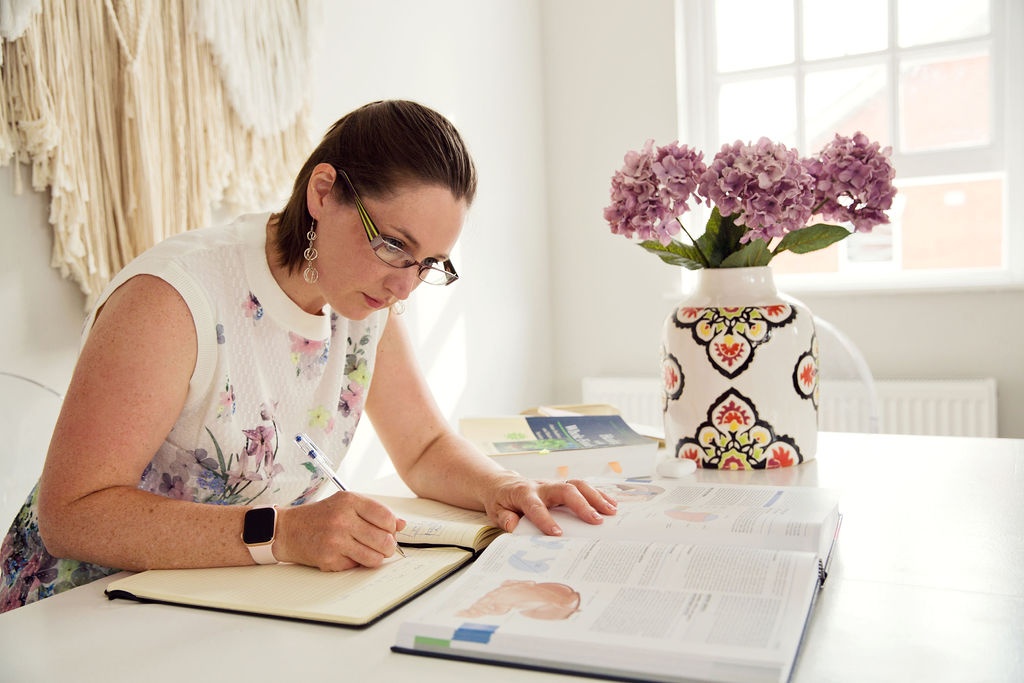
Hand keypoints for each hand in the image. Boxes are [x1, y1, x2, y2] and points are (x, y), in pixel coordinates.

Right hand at [273, 492, 405, 570]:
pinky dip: (356, 563)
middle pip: (384, 540)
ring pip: (374, 557)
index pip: (386, 517)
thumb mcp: (346, 504)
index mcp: (349, 501)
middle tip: (383, 546)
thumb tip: (402, 524)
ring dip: (375, 558)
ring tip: (368, 552)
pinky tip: (347, 554)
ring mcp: (335, 539)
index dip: (393, 528)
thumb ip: (374, 512)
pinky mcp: (329, 558)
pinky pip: (357, 565)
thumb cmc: (320, 516)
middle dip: (388, 547)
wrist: (288, 530)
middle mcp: (343, 518)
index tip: (390, 531)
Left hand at [483, 475, 617, 535]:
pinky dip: (598, 494)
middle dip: (582, 505)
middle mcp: (541, 486)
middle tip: (597, 521)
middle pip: (565, 490)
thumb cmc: (501, 501)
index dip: (546, 519)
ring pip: (577, 485)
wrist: (502, 484)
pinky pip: (582, 486)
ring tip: (611, 511)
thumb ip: (504, 518)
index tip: (558, 534)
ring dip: (595, 497)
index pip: (535, 506)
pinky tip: (611, 504)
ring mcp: (553, 484)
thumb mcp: (495, 511)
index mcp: (523, 494)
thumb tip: (512, 525)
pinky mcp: (562, 485)